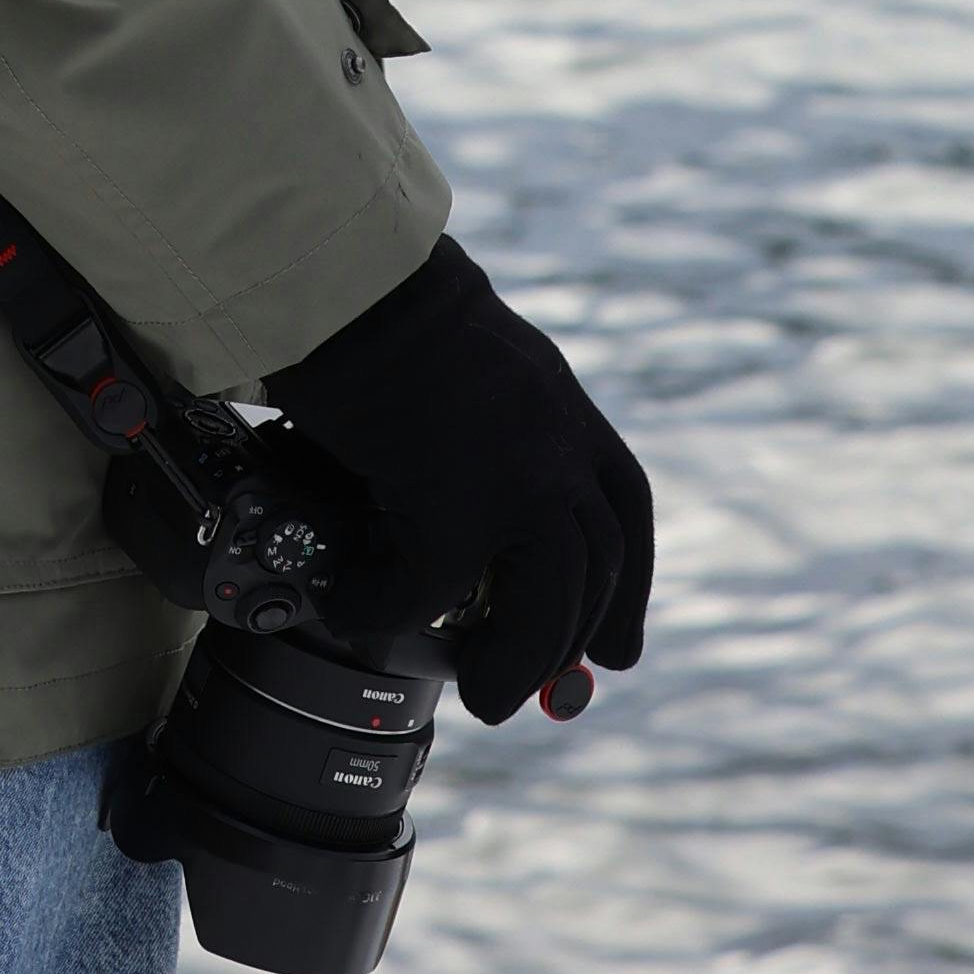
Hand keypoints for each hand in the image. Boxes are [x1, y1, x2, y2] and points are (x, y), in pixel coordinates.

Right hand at [265, 237, 655, 722]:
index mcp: (565, 407)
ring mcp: (516, 483)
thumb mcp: (478, 363)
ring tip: (478, 695)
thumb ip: (499, 426)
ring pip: (544, 609)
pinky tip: (354, 604)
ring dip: (512, 664)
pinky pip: (425, 594)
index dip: (628, 586)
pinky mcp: (452, 509)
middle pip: (592, 572)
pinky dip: (385, 612)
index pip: (628, 509)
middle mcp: (558, 449)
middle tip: (521, 687)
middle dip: (566, 642)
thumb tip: (474, 499)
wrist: (345, 278)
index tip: (617, 648)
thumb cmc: (385, 307)